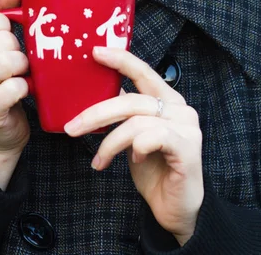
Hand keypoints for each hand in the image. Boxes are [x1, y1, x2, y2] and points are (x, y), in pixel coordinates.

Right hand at [0, 0, 29, 188]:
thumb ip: (1, 12)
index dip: (3, 23)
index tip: (9, 35)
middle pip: (1, 40)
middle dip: (18, 49)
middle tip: (17, 61)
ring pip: (7, 62)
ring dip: (24, 67)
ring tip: (22, 74)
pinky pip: (15, 88)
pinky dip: (26, 87)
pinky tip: (23, 91)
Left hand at [64, 47, 203, 244]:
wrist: (174, 208)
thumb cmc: (153, 168)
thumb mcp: (133, 134)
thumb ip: (124, 112)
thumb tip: (97, 90)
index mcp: (167, 99)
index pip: (143, 71)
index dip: (120, 59)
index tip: (95, 52)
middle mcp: (179, 108)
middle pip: (132, 99)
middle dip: (97, 113)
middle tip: (72, 127)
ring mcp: (186, 127)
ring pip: (136, 121)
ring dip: (110, 142)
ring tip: (99, 160)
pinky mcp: (188, 148)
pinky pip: (152, 137)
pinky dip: (135, 148)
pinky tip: (133, 161)